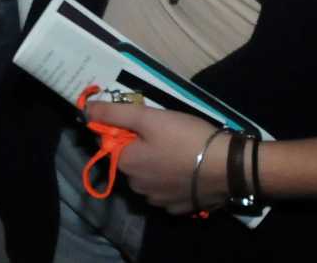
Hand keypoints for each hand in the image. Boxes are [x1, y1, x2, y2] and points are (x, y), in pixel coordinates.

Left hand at [84, 100, 231, 214]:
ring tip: (178, 149)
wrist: (230, 167)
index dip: (122, 127)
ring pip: (148, 175)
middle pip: (129, 159)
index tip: (143, 120)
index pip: (108, 141)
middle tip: (163, 132)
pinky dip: (172, 178)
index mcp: (126, 165)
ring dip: (155, 162)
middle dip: (139, 145)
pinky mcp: (180, 207)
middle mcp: (138, 187)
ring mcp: (159, 200)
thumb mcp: (148, 118)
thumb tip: (86, 110)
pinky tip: (187, 167)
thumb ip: (115, 113)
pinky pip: (167, 189)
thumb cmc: (186, 138)